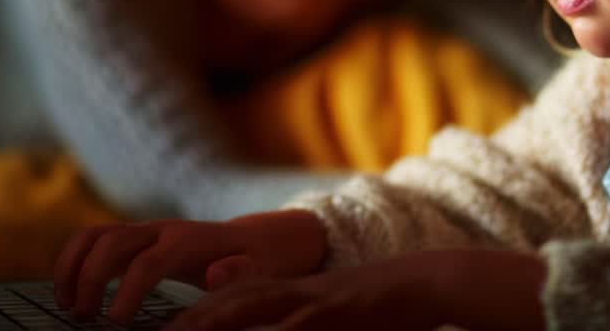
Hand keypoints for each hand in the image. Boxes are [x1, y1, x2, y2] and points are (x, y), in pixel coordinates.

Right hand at [52, 210, 325, 325]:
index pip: (148, 263)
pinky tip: (68, 293)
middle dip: (89, 277)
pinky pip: (92, 240)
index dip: (127, 292)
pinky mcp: (132, 239)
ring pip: (94, 234)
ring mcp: (143, 231)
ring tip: (65, 303)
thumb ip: (238, 272)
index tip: (114, 323)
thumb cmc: (254, 261)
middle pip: (111, 241)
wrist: (251, 240)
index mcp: (188, 241)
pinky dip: (73, 261)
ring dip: (71, 265)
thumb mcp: (257, 269)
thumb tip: (214, 275)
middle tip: (83, 317)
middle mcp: (160, 230)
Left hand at [164, 248, 546, 330]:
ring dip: (216, 317)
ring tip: (182, 330)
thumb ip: (300, 326)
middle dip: (190, 317)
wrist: (427, 283)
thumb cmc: (379, 310)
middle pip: (231, 300)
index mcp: (288, 295)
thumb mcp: (331, 321)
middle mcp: (293, 291)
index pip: (232, 301)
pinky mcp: (336, 308)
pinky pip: (296, 323)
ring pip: (254, 305)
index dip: (194, 315)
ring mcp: (312, 298)